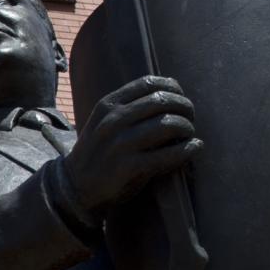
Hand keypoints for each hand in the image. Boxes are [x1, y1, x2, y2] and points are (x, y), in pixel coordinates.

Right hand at [60, 75, 199, 219]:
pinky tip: (195, 147)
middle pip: (163, 101)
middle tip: (190, 117)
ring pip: (169, 124)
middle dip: (185, 107)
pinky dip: (189, 149)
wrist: (75, 187)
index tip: (181, 97)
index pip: (149, 83)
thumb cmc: (98, 152)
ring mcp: (121, 144)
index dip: (173, 87)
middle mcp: (114, 121)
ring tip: (190, 134)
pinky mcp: (131, 168)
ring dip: (187, 127)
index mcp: (108, 105)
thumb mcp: (103, 122)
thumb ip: (128, 107)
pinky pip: (170, 154)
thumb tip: (170, 94)